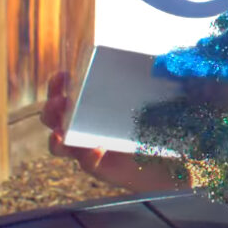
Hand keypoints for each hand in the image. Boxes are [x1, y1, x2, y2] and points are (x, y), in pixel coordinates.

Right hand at [40, 72, 189, 191]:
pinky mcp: (104, 168)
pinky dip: (88, 157)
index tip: (62, 75)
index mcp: (95, 106)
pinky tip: (97, 148)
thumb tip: (164, 60)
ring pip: (61, 145)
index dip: (58, 85)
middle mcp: (88, 126)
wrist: (176, 160)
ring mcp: (92, 148)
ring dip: (56, 138)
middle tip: (59, 101)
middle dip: (51, 108)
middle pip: (55, 119)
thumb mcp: (161, 98)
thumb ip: (159, 79)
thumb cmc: (165, 124)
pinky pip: (87, 164)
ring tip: (61, 132)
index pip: (68, 94)